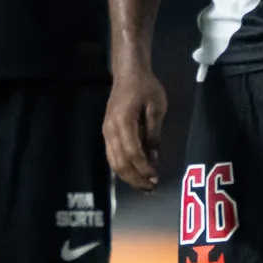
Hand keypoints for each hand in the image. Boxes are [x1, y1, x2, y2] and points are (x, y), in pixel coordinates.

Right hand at [104, 60, 169, 191]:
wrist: (128, 73)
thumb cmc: (145, 87)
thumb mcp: (157, 108)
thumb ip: (154, 133)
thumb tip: (154, 158)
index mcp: (123, 122)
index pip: (133, 153)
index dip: (144, 168)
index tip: (156, 178)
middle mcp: (111, 130)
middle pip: (120, 162)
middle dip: (136, 178)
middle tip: (151, 188)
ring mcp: (106, 132)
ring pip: (114, 162)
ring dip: (128, 177)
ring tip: (143, 186)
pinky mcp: (107, 133)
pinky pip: (112, 156)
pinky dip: (122, 168)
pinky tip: (133, 174)